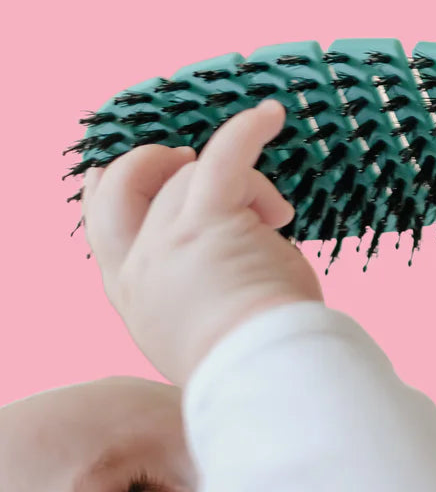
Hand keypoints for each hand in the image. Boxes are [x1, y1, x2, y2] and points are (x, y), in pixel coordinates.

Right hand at [82, 99, 324, 385]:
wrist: (263, 375)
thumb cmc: (251, 359)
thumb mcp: (198, 328)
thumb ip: (193, 289)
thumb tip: (230, 256)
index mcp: (132, 294)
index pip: (102, 227)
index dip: (113, 190)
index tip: (130, 171)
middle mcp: (138, 265)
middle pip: (123, 187)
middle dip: (150, 163)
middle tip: (191, 162)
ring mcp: (167, 240)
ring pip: (190, 177)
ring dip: (242, 186)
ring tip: (278, 217)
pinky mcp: (208, 220)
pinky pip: (222, 155)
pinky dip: (246, 130)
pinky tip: (271, 116)